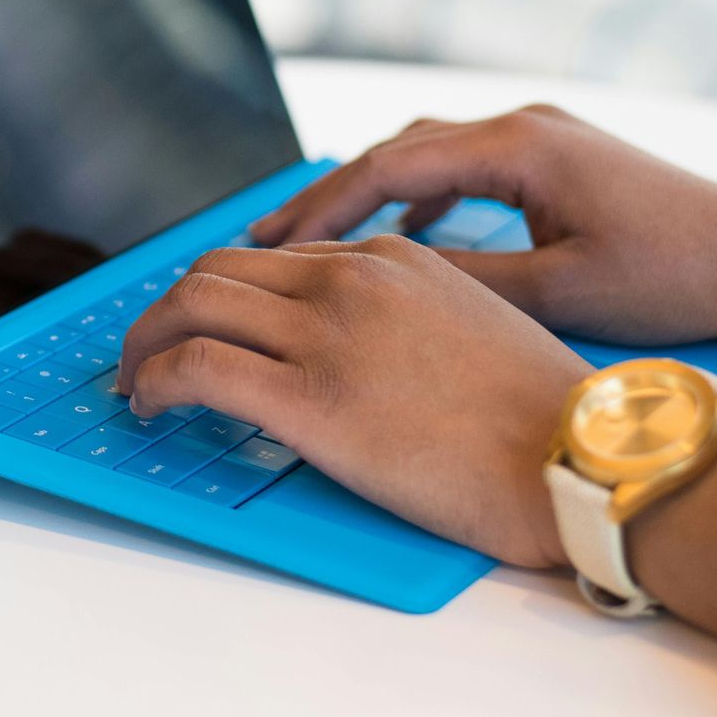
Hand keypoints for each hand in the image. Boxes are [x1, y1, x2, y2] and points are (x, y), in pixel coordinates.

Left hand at [116, 237, 587, 566]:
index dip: (228, 294)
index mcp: (390, 258)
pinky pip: (195, 368)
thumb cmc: (543, 417)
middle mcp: (350, 280)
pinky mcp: (308, 399)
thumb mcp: (470, 325)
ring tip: (137, 380)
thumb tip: (354, 348)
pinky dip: (154, 379)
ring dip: (147, 340)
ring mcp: (326, 335)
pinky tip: (151, 405)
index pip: (276, 259)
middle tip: (151, 348)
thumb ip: (403, 315)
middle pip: (217, 270)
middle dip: (170, 308)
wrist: (579, 458)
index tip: (208, 324)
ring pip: (191, 305)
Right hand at [251, 104, 716, 345]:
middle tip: (267, 239)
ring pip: (426, 156)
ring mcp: (539, 136)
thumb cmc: (675, 274)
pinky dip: (418, 197)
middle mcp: (521, 124)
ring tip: (315, 239)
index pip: (389, 167)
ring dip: (370, 195)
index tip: (271, 243)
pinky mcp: (555, 158)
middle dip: (329, 196)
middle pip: (397, 151)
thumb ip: (465, 278)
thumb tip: (383, 278)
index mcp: (517, 145)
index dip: (322, 206)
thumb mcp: (559, 290)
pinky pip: (462, 168)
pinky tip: (400, 236)